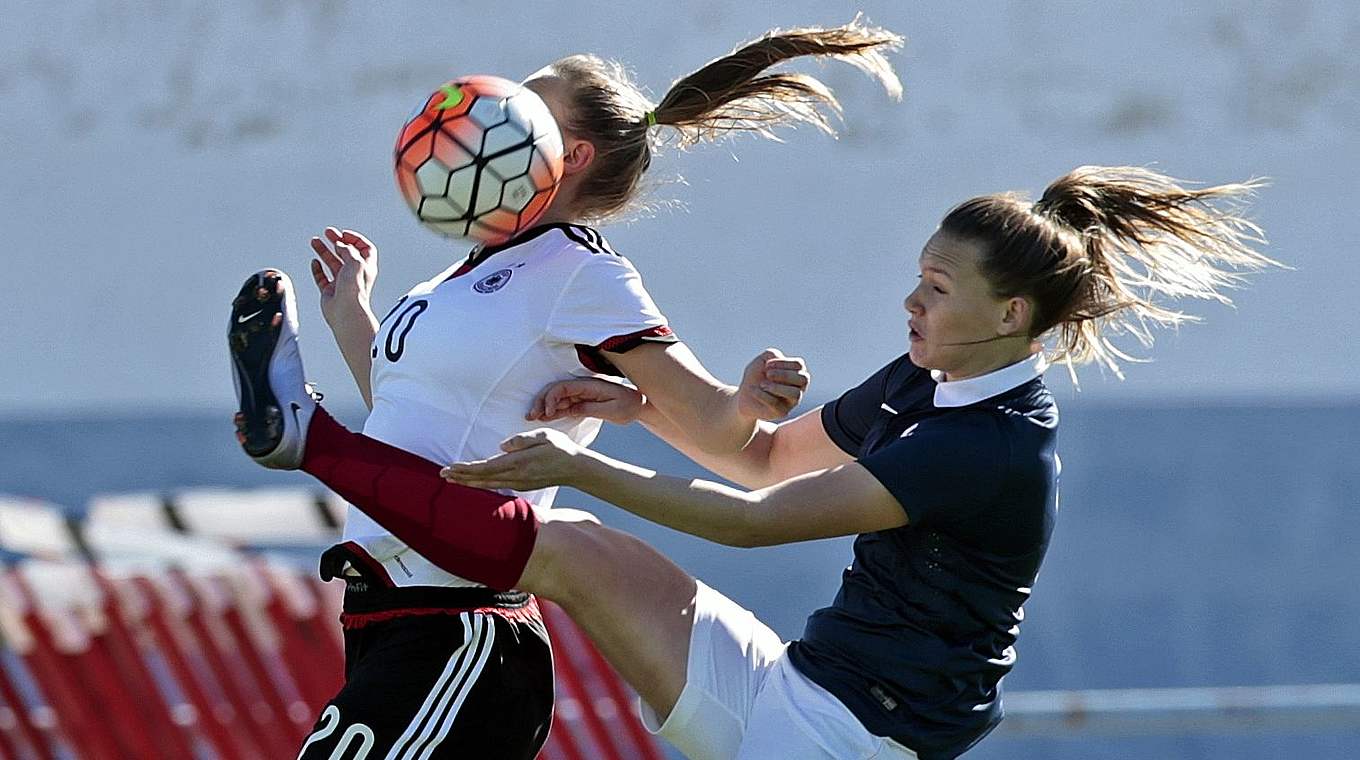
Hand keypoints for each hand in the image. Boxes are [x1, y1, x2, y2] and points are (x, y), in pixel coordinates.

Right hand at [310, 227, 378, 326]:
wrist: (346, 312)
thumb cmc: (355, 290)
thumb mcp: (355, 262)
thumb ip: (347, 250)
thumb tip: (340, 244)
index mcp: (366, 267)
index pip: (364, 248)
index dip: (355, 239)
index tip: (344, 234)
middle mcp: (355, 274)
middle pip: (346, 253)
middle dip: (337, 241)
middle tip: (327, 232)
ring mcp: (342, 283)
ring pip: (332, 263)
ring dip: (324, 251)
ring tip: (314, 241)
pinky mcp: (330, 291)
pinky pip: (322, 277)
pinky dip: (317, 269)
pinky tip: (314, 262)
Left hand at [441, 429, 587, 490]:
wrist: (576, 468)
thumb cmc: (560, 448)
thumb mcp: (543, 436)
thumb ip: (522, 440)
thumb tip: (502, 446)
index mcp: (518, 463)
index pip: (485, 467)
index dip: (466, 468)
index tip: (450, 468)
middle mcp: (516, 476)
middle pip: (482, 478)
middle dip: (461, 477)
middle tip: (442, 475)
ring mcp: (519, 483)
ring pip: (488, 485)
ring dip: (468, 482)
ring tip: (452, 480)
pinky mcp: (522, 486)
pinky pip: (496, 486)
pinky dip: (481, 485)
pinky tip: (473, 483)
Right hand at [527, 378, 643, 424]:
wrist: (638, 404)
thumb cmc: (628, 405)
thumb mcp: (612, 409)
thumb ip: (590, 408)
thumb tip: (570, 409)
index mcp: (589, 386)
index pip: (563, 387)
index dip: (551, 398)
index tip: (547, 413)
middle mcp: (582, 387)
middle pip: (555, 390)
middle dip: (541, 401)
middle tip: (530, 415)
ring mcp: (580, 394)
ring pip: (556, 398)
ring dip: (543, 406)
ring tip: (531, 417)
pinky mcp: (581, 401)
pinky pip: (563, 405)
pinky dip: (552, 411)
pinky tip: (543, 418)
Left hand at [737, 348, 809, 419]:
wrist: (744, 395)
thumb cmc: (756, 376)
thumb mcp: (761, 361)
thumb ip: (771, 354)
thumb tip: (779, 358)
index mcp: (796, 372)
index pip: (799, 365)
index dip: (783, 363)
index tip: (766, 364)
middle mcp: (798, 387)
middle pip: (803, 379)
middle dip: (784, 375)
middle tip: (768, 374)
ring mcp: (792, 401)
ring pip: (795, 394)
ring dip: (777, 387)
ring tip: (762, 384)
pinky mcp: (782, 412)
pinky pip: (777, 404)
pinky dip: (763, 395)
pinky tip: (753, 390)